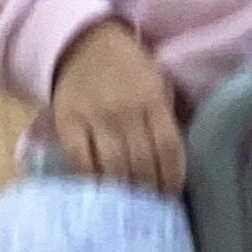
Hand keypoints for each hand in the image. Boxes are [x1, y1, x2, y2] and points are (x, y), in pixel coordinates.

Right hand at [52, 19, 184, 192]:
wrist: (83, 43)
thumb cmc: (129, 66)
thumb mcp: (159, 81)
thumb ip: (170, 114)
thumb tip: (184, 154)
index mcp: (152, 98)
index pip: (169, 147)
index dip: (173, 177)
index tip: (173, 195)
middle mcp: (125, 110)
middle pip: (141, 163)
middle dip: (150, 191)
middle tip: (153, 208)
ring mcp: (94, 117)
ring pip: (112, 167)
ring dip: (124, 193)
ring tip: (130, 208)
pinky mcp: (67, 123)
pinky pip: (81, 161)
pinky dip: (93, 181)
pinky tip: (101, 193)